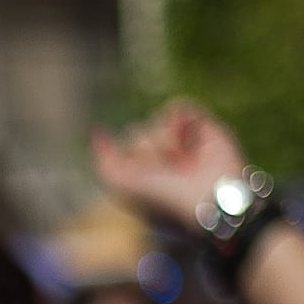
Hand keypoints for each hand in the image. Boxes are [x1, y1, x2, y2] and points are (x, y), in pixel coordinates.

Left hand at [90, 98, 255, 234]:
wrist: (205, 197)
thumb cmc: (163, 197)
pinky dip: (176, 122)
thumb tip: (98, 131)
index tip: (147, 181)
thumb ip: (106, 160)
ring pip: (154, 121)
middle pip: (136, 132)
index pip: (121, 149)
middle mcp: (161, 153)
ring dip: (165, 143)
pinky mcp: (202, 127)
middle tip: (168, 173)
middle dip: (148, 153)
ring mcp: (181, 139)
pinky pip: (176, 106)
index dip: (132, 162)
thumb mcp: (122, 184)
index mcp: (141, 168)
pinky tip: (186, 143)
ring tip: (182, 163)